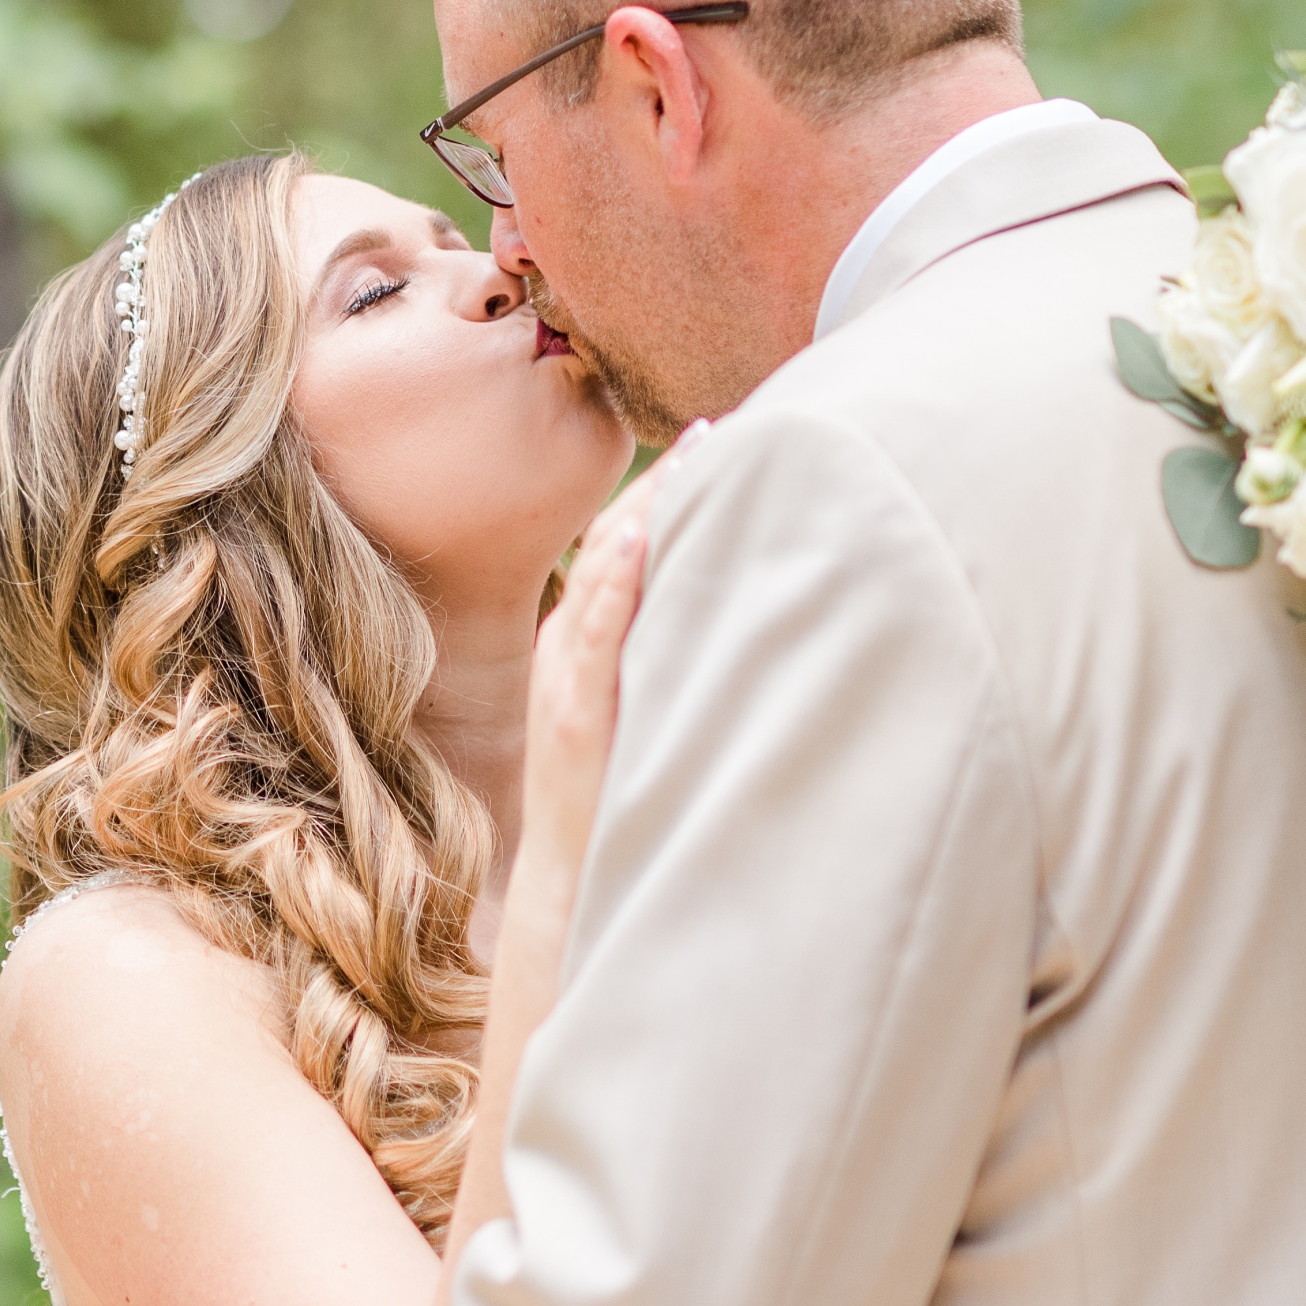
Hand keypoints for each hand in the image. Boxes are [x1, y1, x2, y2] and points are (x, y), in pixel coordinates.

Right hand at [520, 426, 708, 887]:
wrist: (574, 877)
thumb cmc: (621, 790)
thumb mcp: (647, 705)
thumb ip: (673, 652)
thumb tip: (741, 602)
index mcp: (586, 634)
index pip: (625, 537)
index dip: (668, 484)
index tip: (719, 434)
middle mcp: (568, 641)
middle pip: (614, 537)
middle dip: (666, 481)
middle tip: (719, 428)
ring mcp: (565, 675)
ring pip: (603, 573)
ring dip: (646, 512)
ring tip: (693, 460)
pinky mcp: (573, 713)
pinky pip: (590, 636)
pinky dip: (612, 584)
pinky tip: (639, 541)